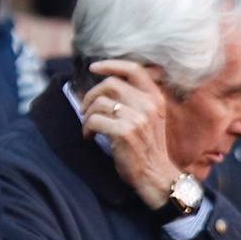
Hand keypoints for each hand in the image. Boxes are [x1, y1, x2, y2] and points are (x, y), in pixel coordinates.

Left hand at [79, 59, 181, 209]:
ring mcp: (137, 118)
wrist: (156, 175)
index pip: (134, 69)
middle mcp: (148, 105)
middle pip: (110, 85)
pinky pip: (94, 120)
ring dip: (87, 115)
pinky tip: (89, 137)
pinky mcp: (124, 133)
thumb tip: (105, 85)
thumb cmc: (147, 148)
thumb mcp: (150, 118)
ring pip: (99, 103)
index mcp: (155, 98)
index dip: (111, 64)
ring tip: (88, 128)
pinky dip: (86, 128)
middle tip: (85, 109)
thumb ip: (136, 100)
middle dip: (91, 95)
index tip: (94, 67)